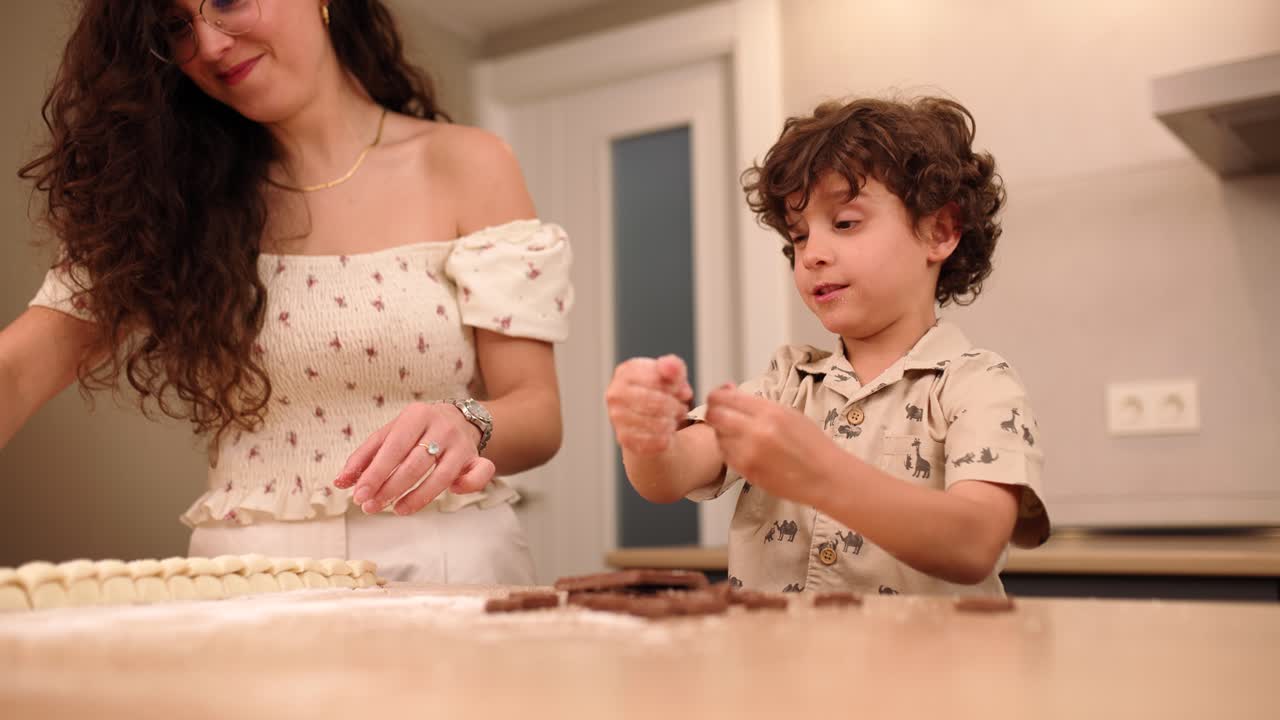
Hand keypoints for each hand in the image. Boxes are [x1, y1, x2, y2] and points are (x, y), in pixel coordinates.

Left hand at [334, 402, 494, 515]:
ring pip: (441, 476)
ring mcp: (462, 444)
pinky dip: (467, 487)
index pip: (394, 447)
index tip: (359, 495)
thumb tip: (340, 482)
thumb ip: (364, 457)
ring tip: (396, 510)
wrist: (460, 418)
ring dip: (417, 498)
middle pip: (415, 464)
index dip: (376, 473)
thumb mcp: (389, 433)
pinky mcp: (477, 458)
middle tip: (371, 507)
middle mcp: (442, 427)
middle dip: (390, 489)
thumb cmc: (416, 430)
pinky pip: (479, 475)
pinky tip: (452, 494)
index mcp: (416, 415)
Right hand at [605, 355, 693, 454]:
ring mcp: (617, 417)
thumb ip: (674, 367)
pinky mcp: (624, 438)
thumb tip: (670, 366)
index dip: (675, 387)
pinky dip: (666, 437)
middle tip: (680, 408)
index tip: (680, 391)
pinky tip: (665, 432)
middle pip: (659, 403)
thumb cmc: (661, 393)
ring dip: (672, 422)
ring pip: (659, 423)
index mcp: (626, 372)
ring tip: (672, 419)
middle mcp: (616, 393)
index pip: (658, 380)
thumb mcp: (672, 376)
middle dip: (675, 407)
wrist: (648, 420)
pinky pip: (655, 440)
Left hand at [703, 384, 832, 503]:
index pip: (725, 398)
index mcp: (769, 412)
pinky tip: (743, 448)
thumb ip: (758, 405)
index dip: (717, 396)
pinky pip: (726, 456)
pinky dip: (729, 450)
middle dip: (713, 412)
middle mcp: (757, 431)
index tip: (718, 397)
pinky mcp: (747, 472)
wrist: (826, 476)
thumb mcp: (789, 413)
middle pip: (714, 416)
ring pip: (717, 437)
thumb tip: (731, 394)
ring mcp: (750, 454)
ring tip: (736, 433)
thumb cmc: (812, 445)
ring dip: (721, 433)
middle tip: (718, 413)